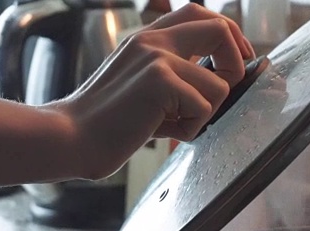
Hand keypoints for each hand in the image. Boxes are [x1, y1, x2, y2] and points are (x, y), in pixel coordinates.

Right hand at [0, 4, 255, 187]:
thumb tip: (223, 82)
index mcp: (149, 37)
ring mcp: (157, 56)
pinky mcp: (160, 80)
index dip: (229, 34)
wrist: (71, 137)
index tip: (238, 61)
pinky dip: (190, 129)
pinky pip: (205, 107)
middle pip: (220, 29)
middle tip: (231, 86)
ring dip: (203, 115)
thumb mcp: (146, 86)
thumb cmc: (110, 121)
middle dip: (237, 62)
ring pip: (220, 85)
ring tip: (171, 125)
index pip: (200, 14)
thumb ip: (179, 75)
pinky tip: (162, 132)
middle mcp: (154, 39)